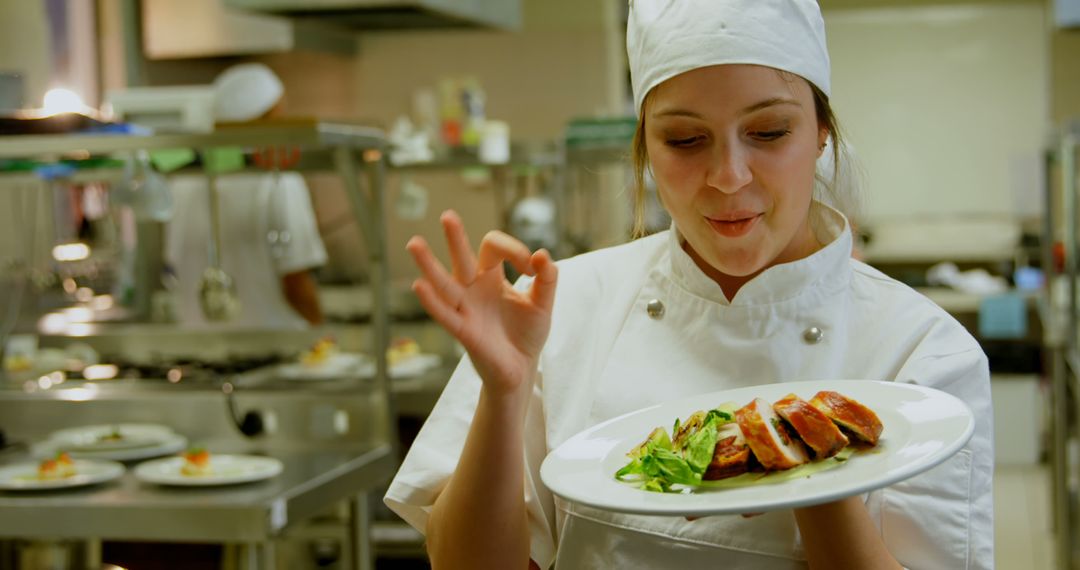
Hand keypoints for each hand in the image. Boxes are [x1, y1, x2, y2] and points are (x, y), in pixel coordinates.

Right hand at [407, 210, 557, 396]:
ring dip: (429, 264)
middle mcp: (473, 288)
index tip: (533, 268)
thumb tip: (542, 254)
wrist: (522, 368)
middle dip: (455, 237)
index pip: (493, 247)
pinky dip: (432, 301)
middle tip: (448, 216)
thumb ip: (547, 279)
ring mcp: (466, 308)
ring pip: (444, 283)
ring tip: (414, 243)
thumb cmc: (527, 333)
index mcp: (491, 276)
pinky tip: (420, 286)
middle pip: (461, 256)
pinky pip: (445, 314)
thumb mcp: (543, 303)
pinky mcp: (463, 330)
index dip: (514, 249)